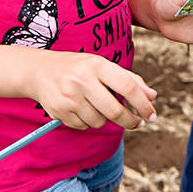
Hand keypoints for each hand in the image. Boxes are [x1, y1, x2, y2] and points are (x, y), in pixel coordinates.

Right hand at [29, 52, 156, 130]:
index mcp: (97, 65)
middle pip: (114, 111)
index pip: (128, 87)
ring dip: (104, 119)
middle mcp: (82, 80)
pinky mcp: (59, 111)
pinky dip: (87, 122)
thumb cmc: (79, 68)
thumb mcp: (103, 66)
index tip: (151, 115)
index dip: (143, 104)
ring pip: (99, 121)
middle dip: (130, 121)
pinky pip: (83, 126)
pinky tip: (79, 108)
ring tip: (95, 105)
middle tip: (136, 123)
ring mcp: (69, 97)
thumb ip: (130, 80)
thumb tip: (152, 97)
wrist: (39, 71)